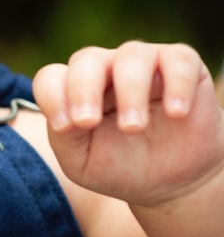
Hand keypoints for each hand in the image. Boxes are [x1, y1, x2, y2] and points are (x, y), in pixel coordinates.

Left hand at [33, 42, 223, 205]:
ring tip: (133, 127)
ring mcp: (144, 64)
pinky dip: (177, 83)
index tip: (64, 128)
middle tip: (88, 122)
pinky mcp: (183, 68)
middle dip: (83, 89)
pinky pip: (179, 60)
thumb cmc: (119, 166)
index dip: (51, 98)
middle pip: (87, 59)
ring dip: (130, 91)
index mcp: (73, 89)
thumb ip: (66, 138)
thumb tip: (66, 118)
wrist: (171, 182)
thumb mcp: (83, 162)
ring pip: (132, 54)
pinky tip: (176, 113)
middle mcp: (105, 69)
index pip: (52, 78)